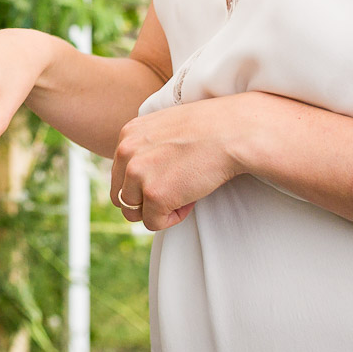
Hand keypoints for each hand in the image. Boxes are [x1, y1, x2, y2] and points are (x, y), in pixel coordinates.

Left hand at [108, 93, 263, 231]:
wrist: (232, 132)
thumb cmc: (209, 129)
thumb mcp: (167, 128)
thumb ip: (148, 147)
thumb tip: (144, 174)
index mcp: (128, 134)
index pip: (120, 174)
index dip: (144, 183)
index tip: (169, 177)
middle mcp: (125, 152)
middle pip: (121, 196)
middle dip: (146, 201)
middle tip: (176, 190)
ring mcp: (137, 173)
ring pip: (133, 212)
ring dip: (158, 210)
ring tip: (184, 193)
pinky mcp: (154, 194)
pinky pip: (154, 223)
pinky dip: (173, 218)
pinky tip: (191, 199)